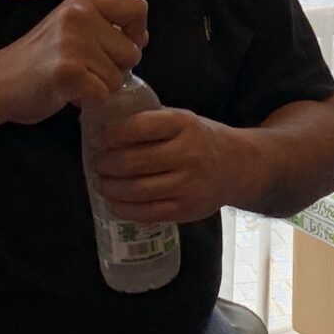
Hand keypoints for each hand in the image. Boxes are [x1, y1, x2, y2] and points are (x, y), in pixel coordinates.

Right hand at [0, 0, 147, 125]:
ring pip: (119, 77)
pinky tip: (67, 94)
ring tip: (72, 81)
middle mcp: (80, 17)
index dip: (135, 33)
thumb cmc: (37, 61)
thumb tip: (142, 38)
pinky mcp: (68, 73)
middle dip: (114, 68)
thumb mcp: (70, 30)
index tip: (115, 49)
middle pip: (132, 51)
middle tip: (83, 70)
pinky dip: (88, 102)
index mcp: (83, 3)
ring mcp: (73, 44)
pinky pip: (103, 95)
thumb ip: (104, 29)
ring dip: (99, 87)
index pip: (137, 8)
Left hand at [88, 105, 240, 222]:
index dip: (113, 134)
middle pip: (135, 161)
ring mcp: (189, 184)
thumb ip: (149, 122)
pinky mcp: (187, 209)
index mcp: (184, 124)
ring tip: (101, 183)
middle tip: (97, 164)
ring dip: (111, 188)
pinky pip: (148, 213)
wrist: (236, 167)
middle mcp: (188, 153)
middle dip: (107, 164)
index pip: (140, 126)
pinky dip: (124, 209)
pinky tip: (113, 203)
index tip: (98, 139)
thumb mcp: (181, 121)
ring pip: (138, 190)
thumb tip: (101, 126)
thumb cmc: (199, 140)